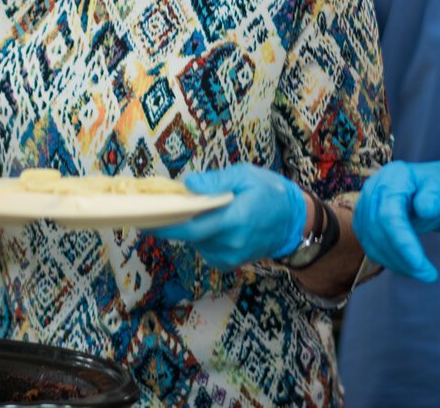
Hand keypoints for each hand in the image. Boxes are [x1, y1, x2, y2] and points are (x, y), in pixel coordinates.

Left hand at [150, 164, 306, 269]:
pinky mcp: (230, 263)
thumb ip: (215, 182)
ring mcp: (230, 256)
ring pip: (196, 243)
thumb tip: (187, 185)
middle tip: (156, 211)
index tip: (145, 220)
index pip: (191, 227)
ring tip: (194, 211)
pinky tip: (210, 224)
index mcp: (233, 219)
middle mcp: (230, 243)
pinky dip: (201, 237)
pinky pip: (205, 250)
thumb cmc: (270, 192)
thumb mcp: (245, 176)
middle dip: (171, 224)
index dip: (165, 226)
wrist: (294, 221)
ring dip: (190, 229)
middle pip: (189, 237)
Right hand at [352, 157, 439, 281]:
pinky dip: (390, 261)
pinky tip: (409, 267)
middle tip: (428, 274)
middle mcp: (373, 189)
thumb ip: (437, 197)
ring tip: (423, 273)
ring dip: (396, 263)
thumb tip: (425, 209)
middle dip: (401, 257)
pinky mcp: (365, 223)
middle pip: (377, 230)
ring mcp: (365, 206)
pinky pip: (371, 247)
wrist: (435, 191)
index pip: (389, 214)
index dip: (401, 241)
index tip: (420, 263)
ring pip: (371, 242)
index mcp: (393, 177)